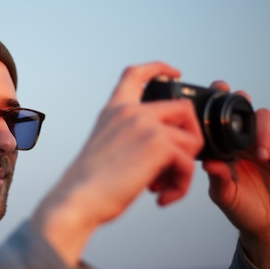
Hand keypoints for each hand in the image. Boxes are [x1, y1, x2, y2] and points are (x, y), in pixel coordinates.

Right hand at [33, 62, 203, 265]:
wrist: (77, 200)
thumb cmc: (89, 185)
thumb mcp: (107, 149)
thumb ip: (132, 139)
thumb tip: (167, 152)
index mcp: (114, 111)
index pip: (136, 74)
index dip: (159, 68)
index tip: (175, 73)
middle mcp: (131, 112)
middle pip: (183, 108)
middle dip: (190, 137)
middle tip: (176, 165)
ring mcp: (146, 125)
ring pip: (192, 140)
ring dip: (184, 169)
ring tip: (163, 187)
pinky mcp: (159, 146)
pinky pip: (188, 164)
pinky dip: (181, 186)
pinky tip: (162, 198)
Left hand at [202, 81, 269, 268]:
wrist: (269, 229)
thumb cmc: (242, 210)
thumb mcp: (224, 197)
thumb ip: (217, 180)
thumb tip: (208, 162)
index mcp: (226, 148)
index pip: (221, 120)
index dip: (219, 102)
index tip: (216, 89)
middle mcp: (245, 144)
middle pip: (246, 111)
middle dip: (243, 103)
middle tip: (241, 105)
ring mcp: (268, 147)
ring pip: (267, 119)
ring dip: (263, 132)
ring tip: (260, 156)